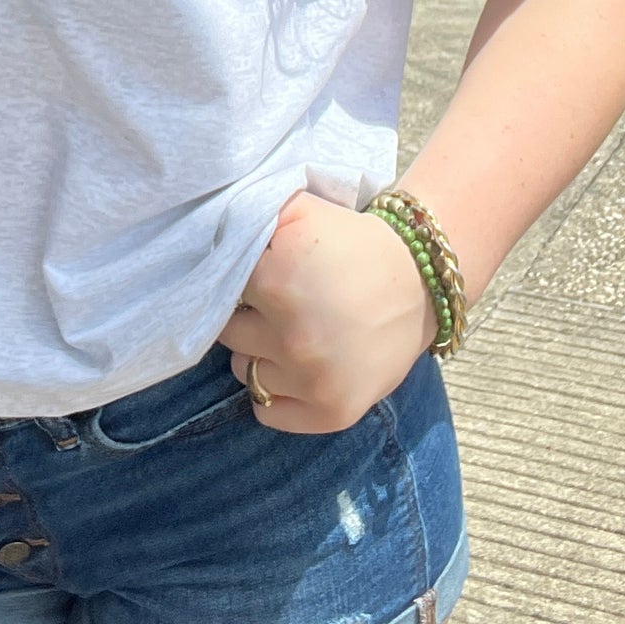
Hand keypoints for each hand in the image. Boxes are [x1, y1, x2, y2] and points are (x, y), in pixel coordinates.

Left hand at [217, 189, 439, 434]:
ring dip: (261, 355)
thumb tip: (205, 232)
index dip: (241, 280)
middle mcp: (292, 335)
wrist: (419, 283)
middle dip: (248, 317)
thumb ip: (249, 213)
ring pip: (245, 373)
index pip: (219, 289)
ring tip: (292, 333)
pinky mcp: (332, 413)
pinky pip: (268, 414)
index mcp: (277, 281)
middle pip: (228, 334)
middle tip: (279, 304)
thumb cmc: (351, 244)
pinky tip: (294, 370)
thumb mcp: (300, 210)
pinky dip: (276, 395)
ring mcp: (312, 380)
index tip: (262, 275)